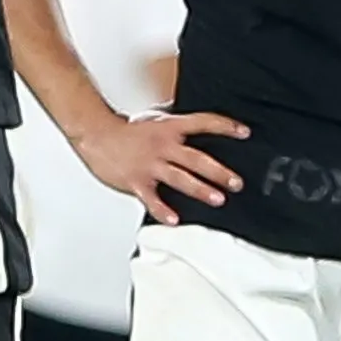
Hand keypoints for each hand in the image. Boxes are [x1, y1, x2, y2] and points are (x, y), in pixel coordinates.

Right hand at [72, 109, 247, 224]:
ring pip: (180, 178)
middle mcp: (162, 146)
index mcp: (169, 128)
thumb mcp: (155, 122)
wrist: (96, 135)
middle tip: (236, 182)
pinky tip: (174, 219)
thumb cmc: (125, 131)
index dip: (225, 126)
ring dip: (200, 189)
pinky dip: (163, 210)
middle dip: (219, 172)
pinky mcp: (137, 181)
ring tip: (218, 199)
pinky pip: (152, 198)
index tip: (244, 133)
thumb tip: (196, 132)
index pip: (202, 123)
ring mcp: (150, 165)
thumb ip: (176, 131)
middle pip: (196, 158)